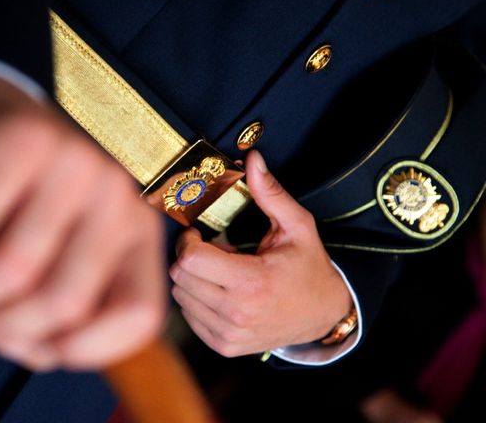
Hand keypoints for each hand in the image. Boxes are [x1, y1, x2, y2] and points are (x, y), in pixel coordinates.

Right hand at [0, 70, 165, 370]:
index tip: (38, 350)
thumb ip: (58, 311)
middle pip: (65, 302)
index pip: (139, 317)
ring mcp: (76, 163)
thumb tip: (41, 352)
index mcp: (136, 236)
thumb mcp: (55, 256)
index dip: (88, 351)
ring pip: (12, 268)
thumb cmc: (22, 201)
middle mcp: (119, 198)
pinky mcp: (24, 138)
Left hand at [169, 150, 350, 356]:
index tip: (200, 235)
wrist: (324, 316)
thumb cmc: (309, 267)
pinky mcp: (224, 346)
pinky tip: (217, 291)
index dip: (189, 241)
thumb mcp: (297, 227)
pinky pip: (188, 317)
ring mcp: (229, 334)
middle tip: (207, 250)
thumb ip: (270, 193)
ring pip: (180, 297)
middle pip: (180, 277)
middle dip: (186, 257)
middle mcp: (237, 312)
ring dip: (190, 279)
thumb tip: (252, 158)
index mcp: (252, 282)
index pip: (190, 259)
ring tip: (216, 272)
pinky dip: (195, 300)